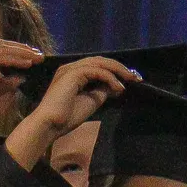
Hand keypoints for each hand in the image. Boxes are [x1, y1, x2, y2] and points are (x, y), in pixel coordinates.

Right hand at [0, 39, 49, 144]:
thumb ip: (3, 85)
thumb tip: (20, 77)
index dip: (15, 51)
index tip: (31, 58)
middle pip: (1, 44)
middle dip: (22, 49)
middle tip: (39, 55)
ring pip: (3, 49)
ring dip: (22, 53)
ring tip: (37, 58)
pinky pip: (0, 58)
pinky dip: (15, 59)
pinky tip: (27, 64)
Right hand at [4, 55, 136, 169]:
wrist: (50, 125)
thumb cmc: (66, 117)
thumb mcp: (91, 101)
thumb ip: (102, 90)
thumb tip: (115, 85)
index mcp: (73, 74)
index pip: (98, 66)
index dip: (115, 71)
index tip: (130, 80)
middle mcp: (71, 68)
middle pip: (101, 61)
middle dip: (120, 68)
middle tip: (136, 77)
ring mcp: (71, 69)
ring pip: (100, 63)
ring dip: (118, 70)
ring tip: (131, 80)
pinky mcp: (73, 73)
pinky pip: (98, 71)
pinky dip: (110, 78)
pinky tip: (118, 88)